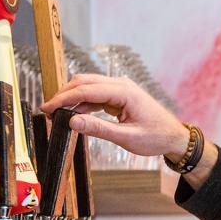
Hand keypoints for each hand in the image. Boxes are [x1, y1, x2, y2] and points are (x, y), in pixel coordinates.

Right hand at [39, 74, 189, 157]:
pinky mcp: (118, 96)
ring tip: (56, 115)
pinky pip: (95, 95)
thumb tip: (71, 122)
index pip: (86, 90)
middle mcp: (121, 85)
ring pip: (88, 87)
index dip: (63, 99)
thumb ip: (98, 129)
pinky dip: (82, 104)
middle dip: (63, 95)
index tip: (47, 109)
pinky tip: (72, 115)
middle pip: (83, 82)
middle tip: (47, 111)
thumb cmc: (156, 137)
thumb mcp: (126, 137)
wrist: (173, 137)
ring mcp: (119, 89)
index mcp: (124, 92)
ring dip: (71, 99)